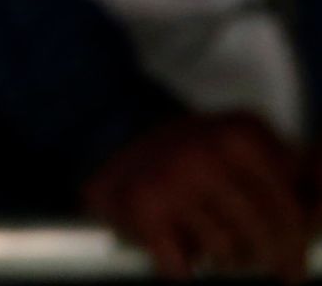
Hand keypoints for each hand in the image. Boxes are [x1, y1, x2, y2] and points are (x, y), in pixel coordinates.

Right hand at [85, 112, 313, 280]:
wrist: (106, 135)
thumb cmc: (191, 155)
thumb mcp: (246, 148)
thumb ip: (298, 175)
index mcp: (245, 135)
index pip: (295, 212)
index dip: (297, 242)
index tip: (292, 261)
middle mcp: (210, 152)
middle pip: (269, 239)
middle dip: (264, 257)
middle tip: (261, 263)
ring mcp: (174, 179)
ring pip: (229, 256)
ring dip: (221, 260)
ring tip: (206, 240)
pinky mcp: (143, 208)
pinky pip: (183, 270)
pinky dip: (180, 267)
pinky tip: (176, 245)